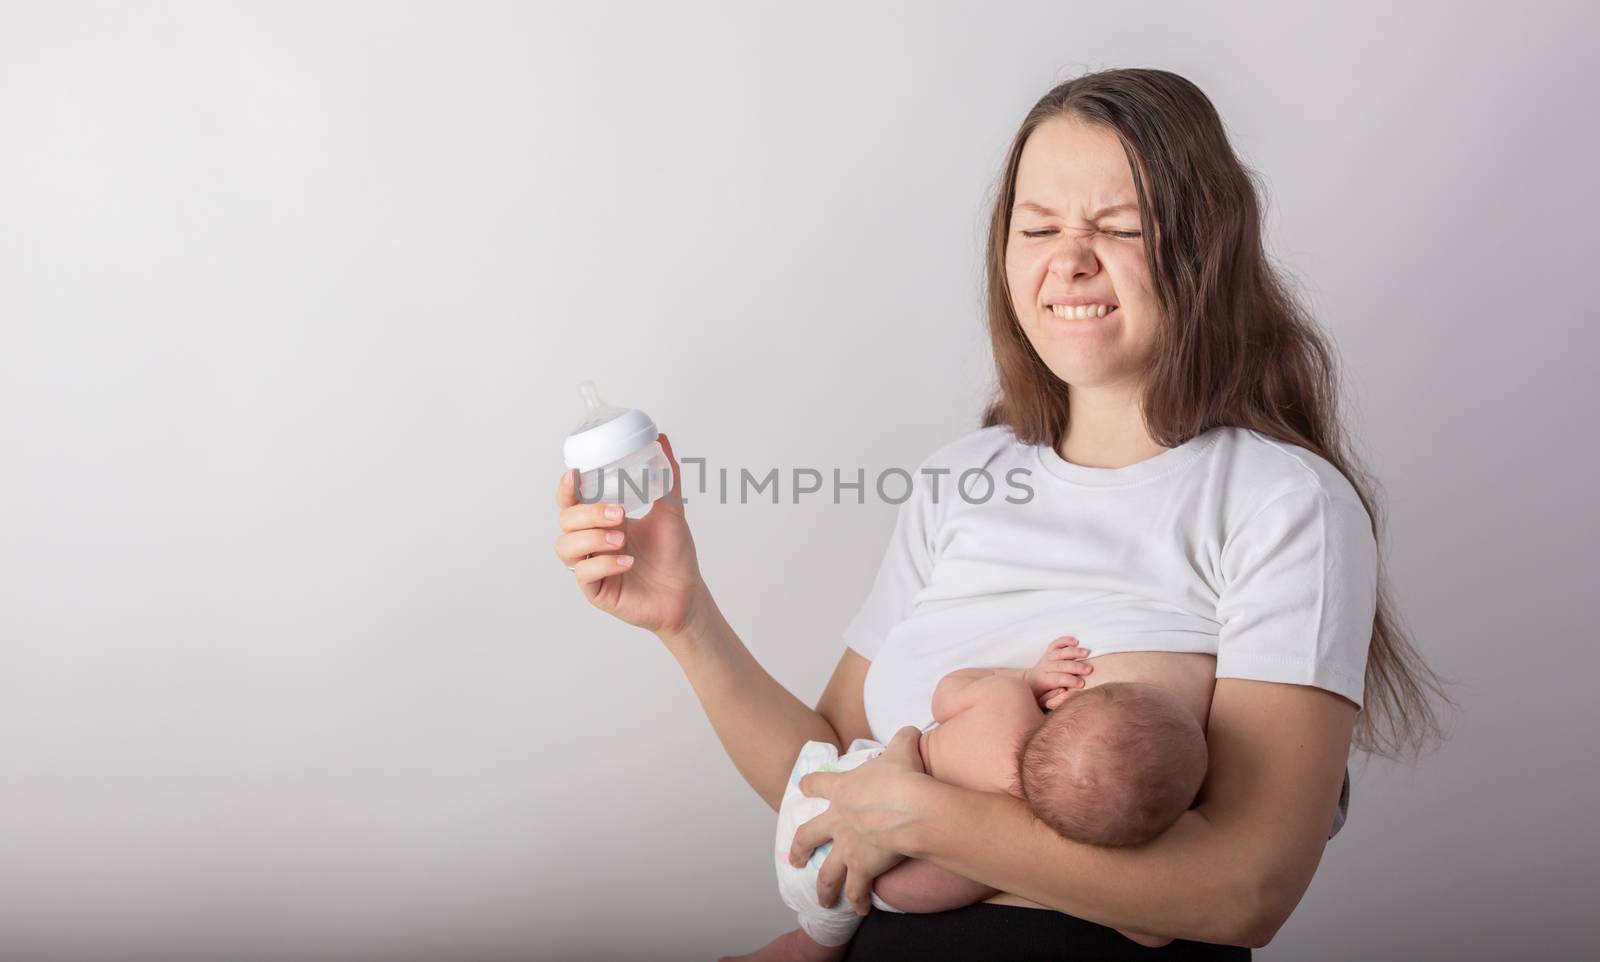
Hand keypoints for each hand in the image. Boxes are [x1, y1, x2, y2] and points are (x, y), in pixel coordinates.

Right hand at [554, 432, 705, 635]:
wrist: (687, 593)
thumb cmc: (675, 555)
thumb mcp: (672, 510)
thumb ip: (666, 477)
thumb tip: (662, 440)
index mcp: (602, 520)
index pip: (571, 500)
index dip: (566, 488)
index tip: (576, 473)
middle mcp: (591, 542)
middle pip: (565, 521)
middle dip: (588, 513)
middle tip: (619, 513)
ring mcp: (590, 566)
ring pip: (566, 547)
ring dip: (592, 538)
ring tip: (622, 538)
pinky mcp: (595, 591)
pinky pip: (584, 575)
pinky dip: (604, 564)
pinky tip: (627, 562)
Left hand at [787, 726, 930, 915]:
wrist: (911, 808)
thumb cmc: (904, 777)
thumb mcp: (902, 748)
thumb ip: (902, 739)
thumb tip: (911, 731)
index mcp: (842, 789)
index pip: (816, 784)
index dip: (809, 785)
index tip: (803, 787)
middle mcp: (838, 821)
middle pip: (807, 836)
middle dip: (799, 849)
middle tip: (794, 860)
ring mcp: (847, 847)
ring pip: (826, 873)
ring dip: (823, 888)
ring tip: (821, 900)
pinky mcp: (863, 867)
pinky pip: (856, 890)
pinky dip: (856, 901)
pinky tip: (858, 910)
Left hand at [1023, 636, 1092, 709]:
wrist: (1031, 684)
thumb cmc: (1040, 695)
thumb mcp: (1043, 701)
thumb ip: (1052, 698)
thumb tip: (1062, 690)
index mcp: (1042, 680)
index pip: (1057, 679)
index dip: (1070, 680)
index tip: (1082, 683)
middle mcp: (1043, 667)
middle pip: (1060, 665)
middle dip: (1076, 666)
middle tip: (1089, 669)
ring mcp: (1046, 658)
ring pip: (1060, 652)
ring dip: (1074, 652)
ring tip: (1087, 653)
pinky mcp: (1049, 652)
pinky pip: (1056, 643)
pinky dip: (1065, 640)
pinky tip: (1075, 641)